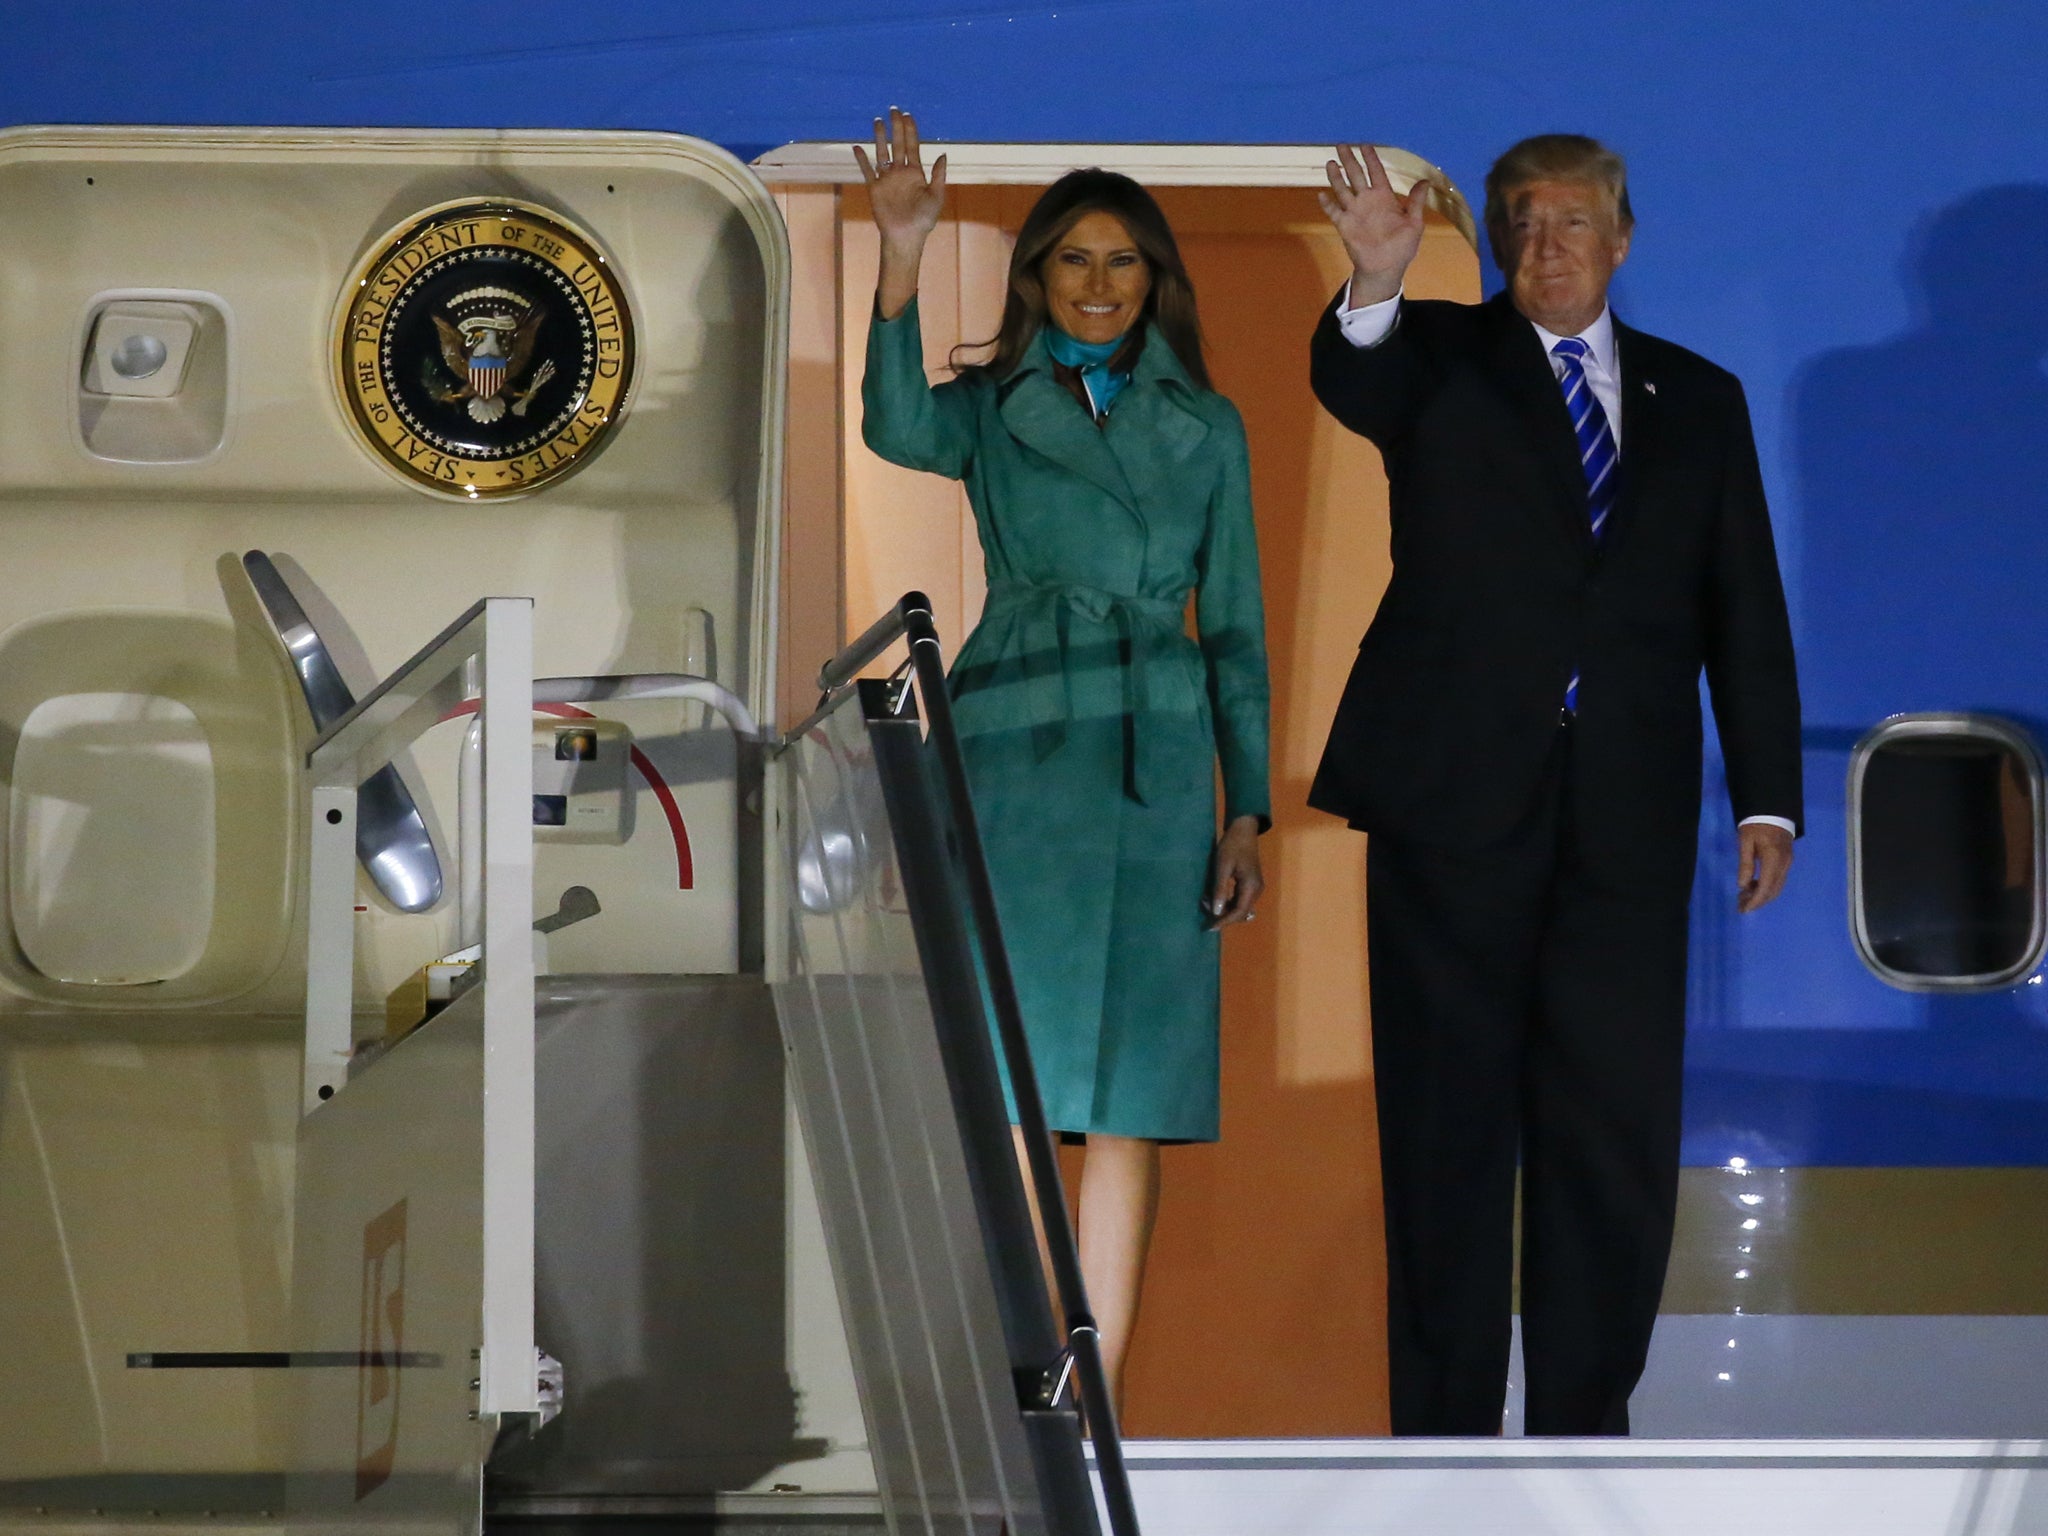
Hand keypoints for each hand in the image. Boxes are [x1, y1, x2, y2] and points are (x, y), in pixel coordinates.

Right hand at [854, 108, 947, 317]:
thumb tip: (943, 154)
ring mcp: (887, 179)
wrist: (906, 237)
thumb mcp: (937, 196)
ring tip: (877, 121)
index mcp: (916, 173)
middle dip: (897, 127)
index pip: (912, 146)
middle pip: (897, 144)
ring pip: (882, 153)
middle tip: (894, 110)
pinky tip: (857, 146)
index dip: (911, 131)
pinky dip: (862, 159)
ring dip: (880, 137)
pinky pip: (867, 170)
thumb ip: (939, 175)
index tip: (908, 115)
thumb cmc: (924, 220)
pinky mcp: (875, 188)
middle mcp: (900, 173)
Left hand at [1204, 815, 1264, 929]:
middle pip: (1240, 913)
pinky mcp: (1250, 884)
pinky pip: (1239, 900)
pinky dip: (1227, 902)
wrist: (1244, 830)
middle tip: (1204, 915)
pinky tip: (1213, 897)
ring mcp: (1255, 888)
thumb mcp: (1222, 866)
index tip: (1208, 927)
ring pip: (1240, 908)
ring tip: (1206, 903)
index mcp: (1251, 887)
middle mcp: (1256, 890)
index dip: (1223, 921)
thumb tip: (1216, 911)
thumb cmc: (1232, 845)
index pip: (1238, 912)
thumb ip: (1219, 889)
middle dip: (1222, 916)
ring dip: (1224, 909)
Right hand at [1318, 143, 1429, 306]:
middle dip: (1349, 160)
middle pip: (1356, 175)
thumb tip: (1425, 182)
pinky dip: (1327, 204)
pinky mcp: (1344, 225)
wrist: (1386, 268)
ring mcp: (1354, 212)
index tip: (1365, 145)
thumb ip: (1415, 202)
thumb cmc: (1402, 247)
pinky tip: (1322, 195)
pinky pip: (1334, 212)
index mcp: (1384, 197)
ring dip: (1336, 177)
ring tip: (1331, 163)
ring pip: (1343, 189)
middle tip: (1342, 145)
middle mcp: (1367, 201)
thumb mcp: (1414, 223)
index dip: (1371, 158)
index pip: (1376, 172)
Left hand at [1736, 822, 1793, 913]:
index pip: (1766, 887)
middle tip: (1740, 905)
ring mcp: (1788, 863)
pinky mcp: (1788, 861)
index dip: (1755, 901)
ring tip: (1744, 898)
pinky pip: (1779, 880)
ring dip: (1762, 895)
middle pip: (1773, 890)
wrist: (1773, 810)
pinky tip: (1754, 886)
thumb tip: (1742, 885)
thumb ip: (1745, 864)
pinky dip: (1767, 887)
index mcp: (1773, 859)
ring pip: (1777, 887)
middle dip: (1758, 901)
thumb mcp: (1745, 841)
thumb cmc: (1756, 824)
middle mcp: (1784, 864)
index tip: (1743, 909)